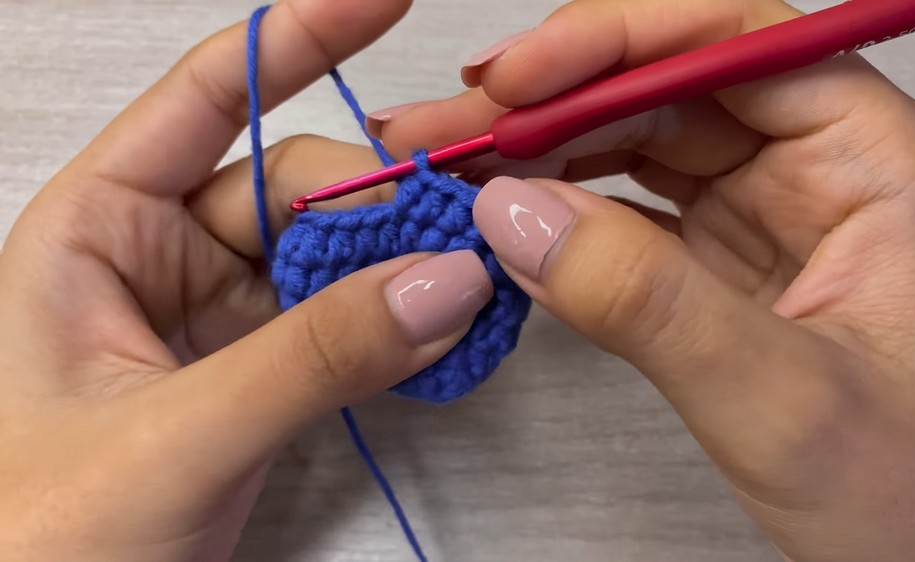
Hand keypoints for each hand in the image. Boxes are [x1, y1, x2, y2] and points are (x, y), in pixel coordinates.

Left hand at [0, 1, 494, 559]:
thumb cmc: (33, 543)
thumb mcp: (172, 438)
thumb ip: (312, 358)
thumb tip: (446, 281)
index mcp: (95, 230)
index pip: (208, 98)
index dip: (299, 38)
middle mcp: (156, 256)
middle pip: (295, 183)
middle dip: (380, 201)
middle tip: (461, 233)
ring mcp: (213, 316)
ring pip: (330, 254)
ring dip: (400, 267)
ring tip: (466, 290)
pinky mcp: (257, 370)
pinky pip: (343, 320)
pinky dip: (395, 324)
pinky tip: (440, 334)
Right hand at [376, 0, 914, 559]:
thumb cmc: (913, 495)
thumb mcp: (781, 400)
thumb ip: (646, 302)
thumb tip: (511, 211)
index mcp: (868, 159)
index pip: (733, 46)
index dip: (616, 44)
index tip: (514, 81)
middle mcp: (813, 167)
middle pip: (665, 86)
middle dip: (550, 98)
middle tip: (446, 127)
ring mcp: (758, 215)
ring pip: (634, 142)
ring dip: (539, 149)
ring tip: (451, 165)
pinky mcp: (714, 266)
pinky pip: (623, 213)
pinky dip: (556, 213)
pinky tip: (502, 221)